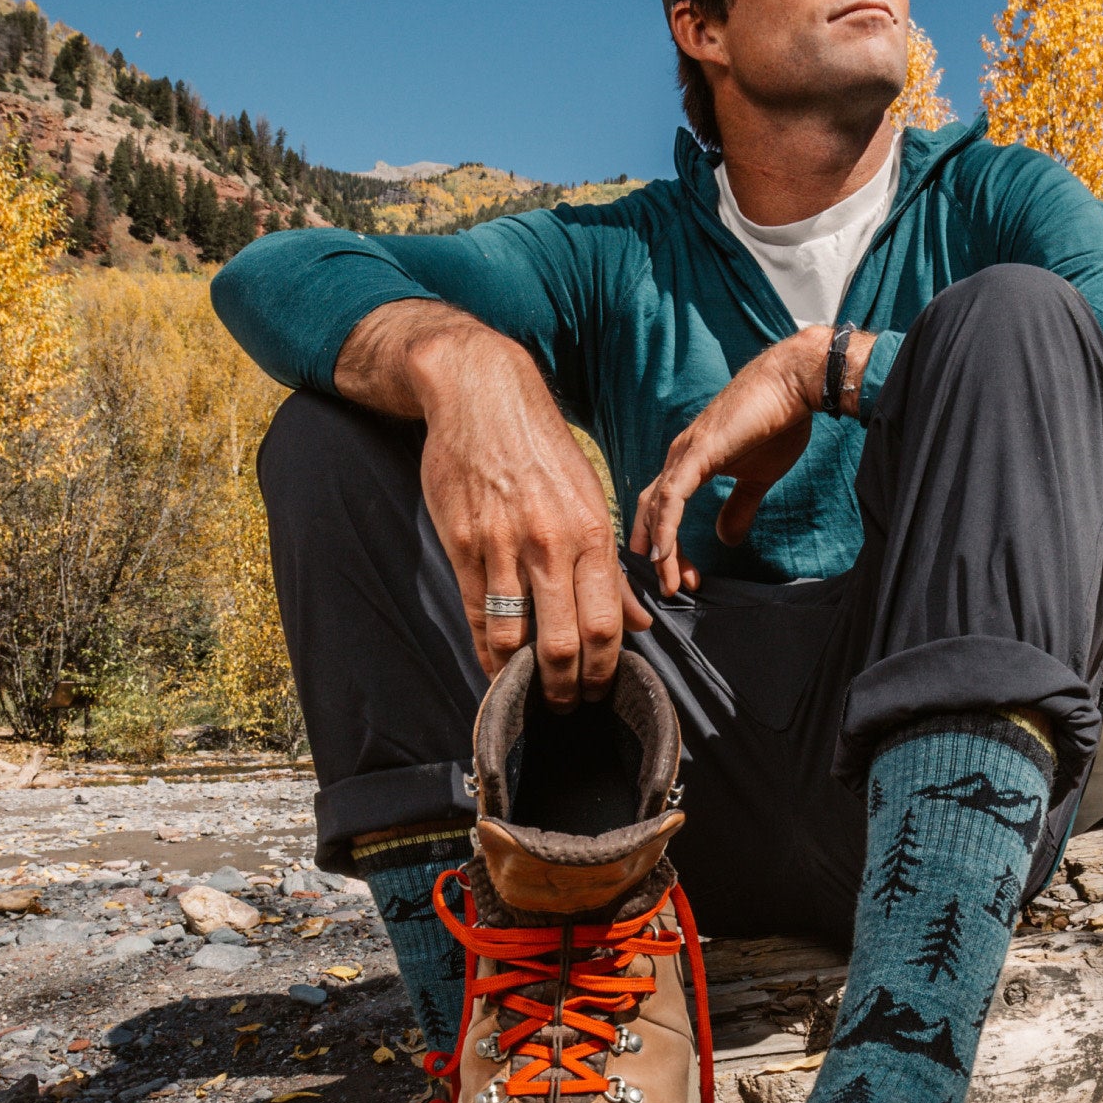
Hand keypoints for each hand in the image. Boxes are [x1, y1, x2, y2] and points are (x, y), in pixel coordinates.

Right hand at [336, 301, 650, 707]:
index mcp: (591, 533)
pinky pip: (476, 612)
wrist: (482, 395)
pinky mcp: (462, 543)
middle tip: (568, 707)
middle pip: (562, 641)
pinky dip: (485, 649)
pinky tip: (493, 666)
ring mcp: (501, 546)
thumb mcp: (592, 498)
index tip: (602, 691)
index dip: (604, 669)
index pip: (605, 624)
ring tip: (528, 694)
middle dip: (567, 687)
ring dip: (521, 677)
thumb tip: (640, 622)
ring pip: (513, 636)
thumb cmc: (544, 449)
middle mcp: (549, 544)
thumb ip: (611, 568)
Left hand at [629, 325, 871, 594]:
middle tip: (672, 587)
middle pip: (653, 513)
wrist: (794, 385)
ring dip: (660, 549)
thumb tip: (724, 538)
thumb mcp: (757, 478)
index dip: (669, 545)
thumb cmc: (778, 423)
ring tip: (666, 582)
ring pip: (658, 509)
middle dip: (659, 554)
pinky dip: (665, 526)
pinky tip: (663, 552)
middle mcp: (679, 458)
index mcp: (689, 463)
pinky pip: (672, 496)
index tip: (683, 577)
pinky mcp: (698, 452)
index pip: (664, 510)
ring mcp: (685, 454)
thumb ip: (738, 507)